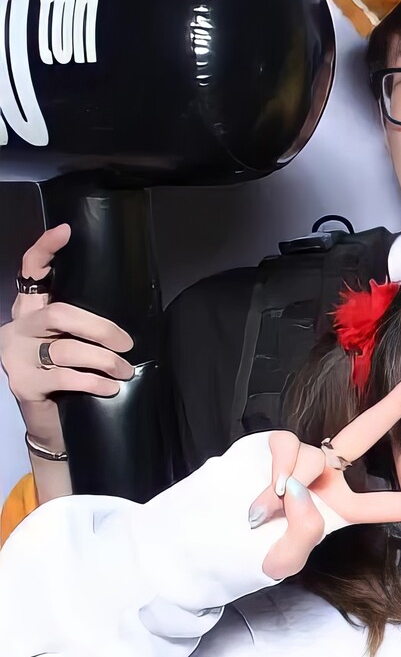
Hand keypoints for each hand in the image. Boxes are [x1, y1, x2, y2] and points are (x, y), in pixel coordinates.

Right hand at [1, 224, 134, 452]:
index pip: (30, 271)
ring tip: (123, 371)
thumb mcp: (77, 346)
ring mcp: (16, 355)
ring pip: (67, 348)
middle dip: (101, 328)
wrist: (52, 424)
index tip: (65, 232)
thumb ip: (84, 327)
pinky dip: (93, 381)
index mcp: (31, 311)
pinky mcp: (22, 382)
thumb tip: (129, 318)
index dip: (45, 250)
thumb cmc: (71, 379)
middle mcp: (18, 328)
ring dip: (104, 360)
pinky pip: (65, 376)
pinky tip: (109, 388)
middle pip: (60, 313)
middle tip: (127, 344)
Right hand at [248, 366, 400, 579]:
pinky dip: (276, 472)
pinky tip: (263, 497)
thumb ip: (300, 537)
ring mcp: (300, 458)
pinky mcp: (270, 447)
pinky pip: (284, 448)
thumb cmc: (250, 553)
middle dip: (395, 403)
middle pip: (366, 433)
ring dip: (294, 484)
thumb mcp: (282, 560)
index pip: (390, 504)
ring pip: (313, 455)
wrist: (207, 542)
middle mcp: (327, 477)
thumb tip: (302, 498)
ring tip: (269, 512)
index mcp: (342, 508)